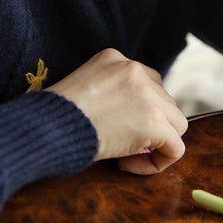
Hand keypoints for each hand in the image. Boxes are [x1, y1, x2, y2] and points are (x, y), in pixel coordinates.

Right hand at [47, 48, 187, 174]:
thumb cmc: (54, 114)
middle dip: (149, 123)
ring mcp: (146, 94)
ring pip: (175, 123)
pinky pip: (175, 148)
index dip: (138, 108)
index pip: (145, 82)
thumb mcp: (80, 86)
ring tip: (126, 154)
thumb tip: (129, 116)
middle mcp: (133, 69)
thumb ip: (108, 90)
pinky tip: (127, 165)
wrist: (46, 126)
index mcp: (113, 58)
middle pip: (164, 100)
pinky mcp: (153, 121)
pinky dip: (158, 162)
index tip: (119, 125)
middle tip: (123, 141)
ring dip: (156, 141)